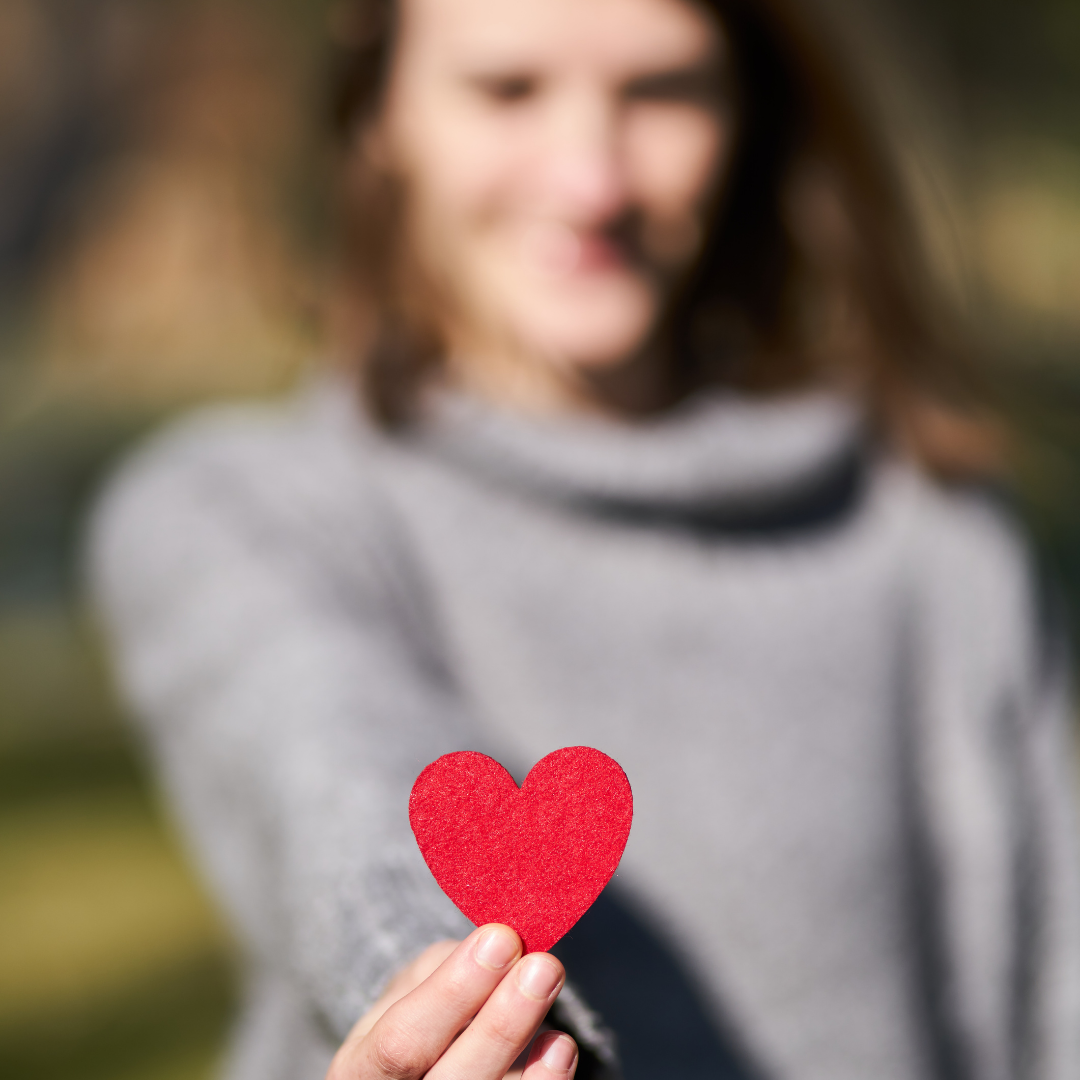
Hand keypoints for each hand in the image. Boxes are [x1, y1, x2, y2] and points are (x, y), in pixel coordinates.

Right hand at [327, 923, 578, 1079]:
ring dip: (527, 1042)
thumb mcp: (410, 987)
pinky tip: (560, 1046)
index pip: (401, 1042)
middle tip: (542, 965)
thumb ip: (446, 969)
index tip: (500, 938)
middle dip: (500, 1023)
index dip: (452, 993)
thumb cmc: (415, 1014)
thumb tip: (501, 946)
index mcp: (361, 1072)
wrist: (418, 1066)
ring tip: (554, 991)